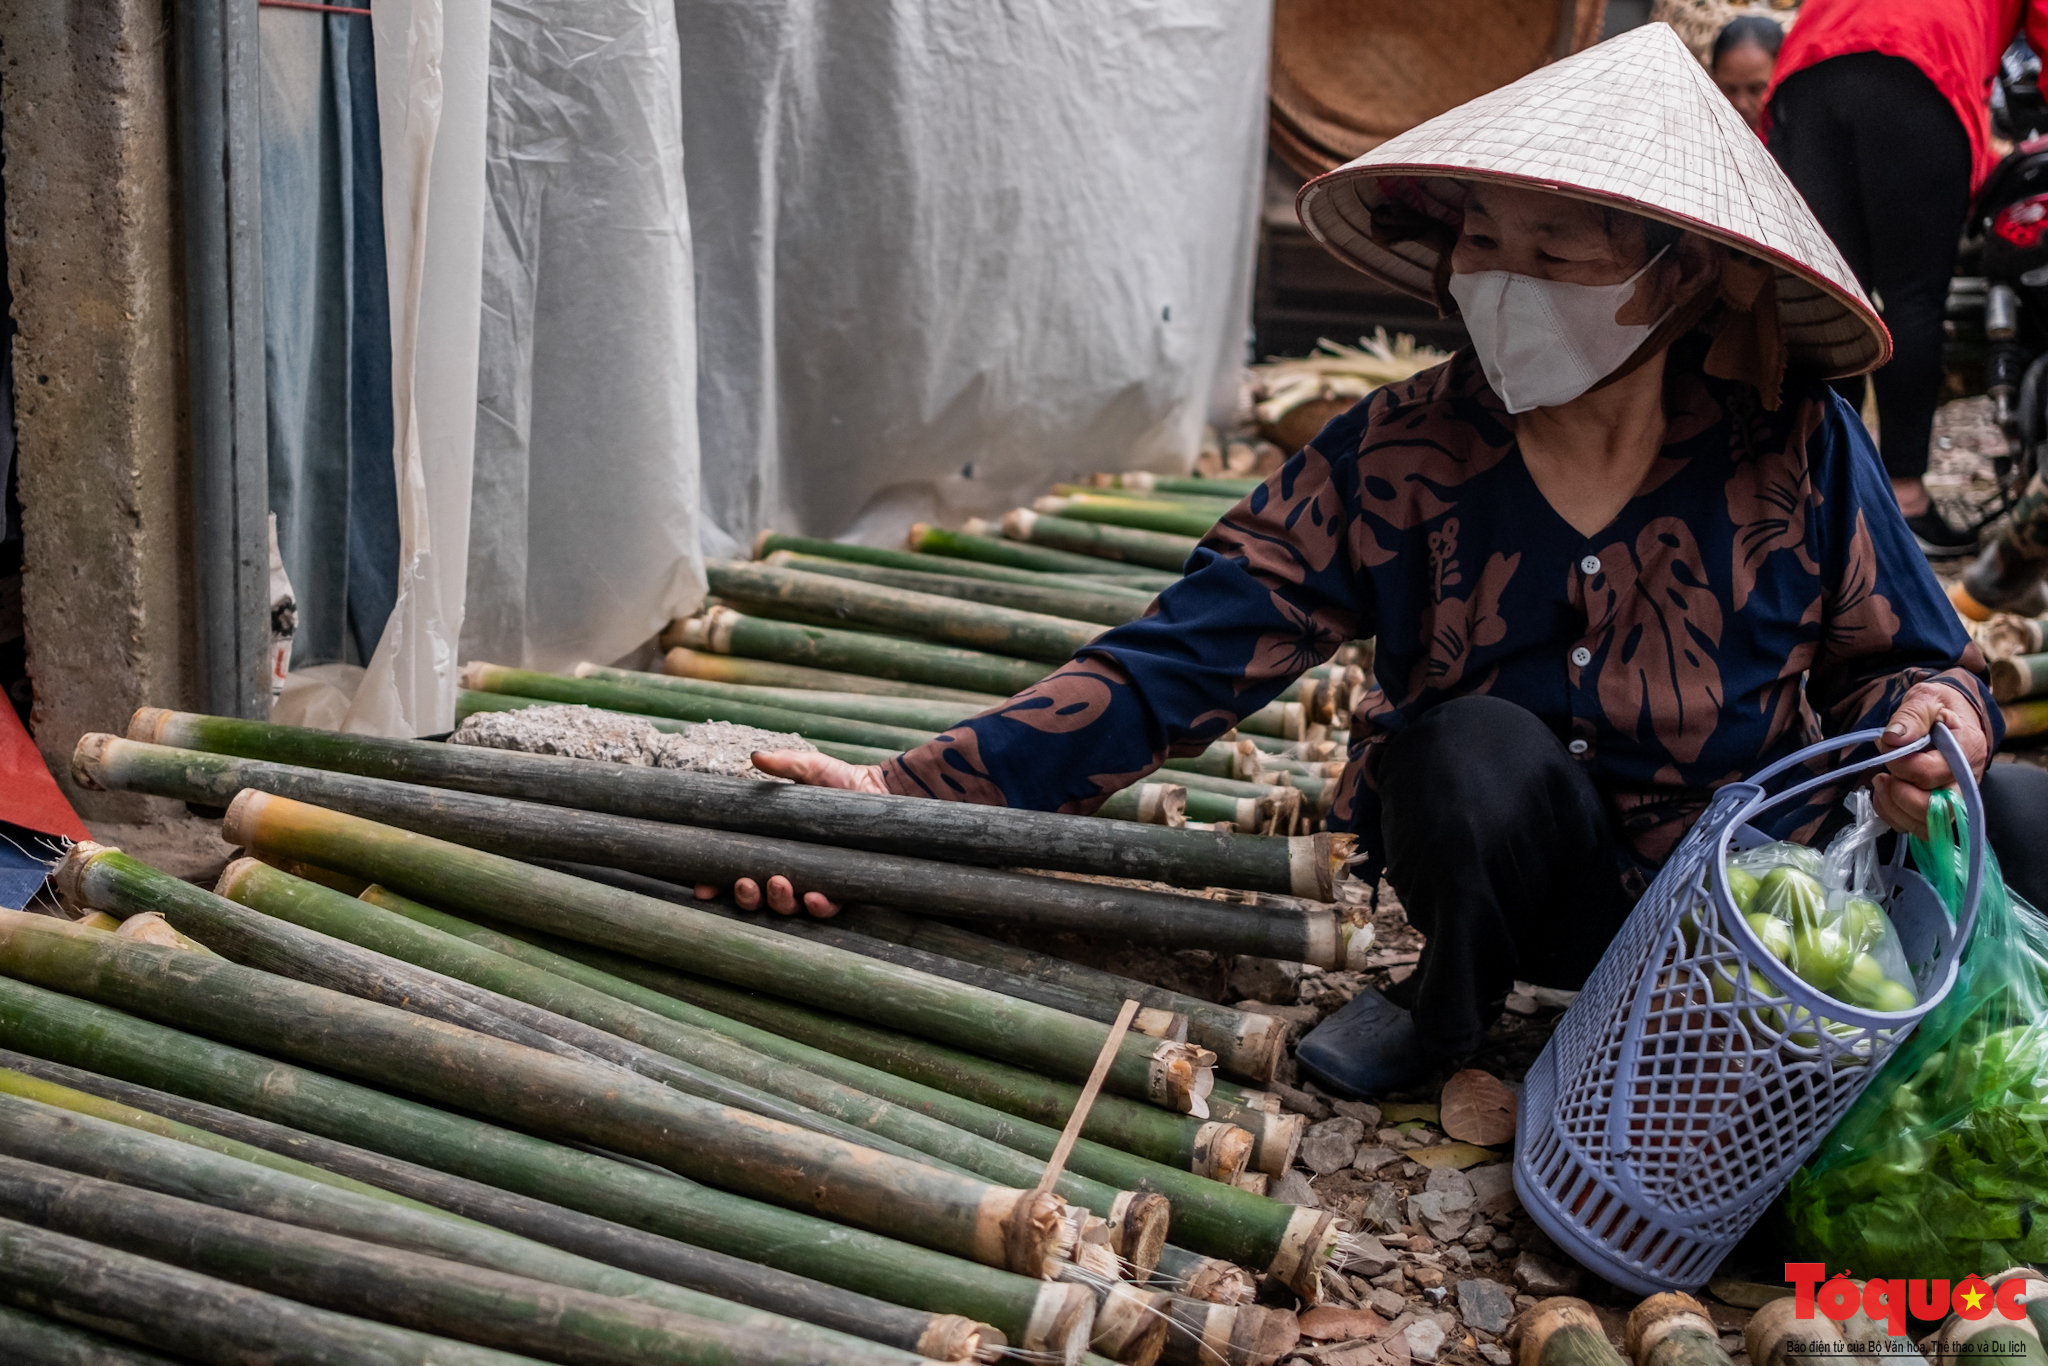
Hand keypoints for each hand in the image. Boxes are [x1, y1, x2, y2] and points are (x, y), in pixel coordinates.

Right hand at [691, 749, 891, 916]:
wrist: (884, 791)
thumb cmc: (842, 781)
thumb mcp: (810, 768)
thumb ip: (784, 765)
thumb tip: (756, 757)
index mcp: (771, 846)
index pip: (737, 870)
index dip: (716, 883)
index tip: (703, 887)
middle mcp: (790, 869)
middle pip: (758, 898)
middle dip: (745, 897)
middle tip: (744, 882)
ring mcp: (815, 881)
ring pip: (788, 907)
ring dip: (777, 901)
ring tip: (778, 883)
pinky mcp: (844, 888)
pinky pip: (827, 908)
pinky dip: (818, 907)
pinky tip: (814, 898)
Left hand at [1871, 684, 1989, 837]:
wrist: (1953, 715)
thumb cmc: (1940, 707)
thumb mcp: (1926, 698)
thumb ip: (1912, 715)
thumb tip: (1893, 738)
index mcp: (1966, 751)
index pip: (1931, 773)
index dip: (1900, 764)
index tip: (1886, 743)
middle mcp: (1966, 781)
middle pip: (1936, 810)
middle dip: (1899, 794)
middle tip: (1883, 774)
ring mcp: (1954, 798)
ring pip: (1925, 825)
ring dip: (1893, 807)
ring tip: (1881, 782)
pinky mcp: (1938, 808)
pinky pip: (1915, 827)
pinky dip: (1892, 814)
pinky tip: (1884, 793)